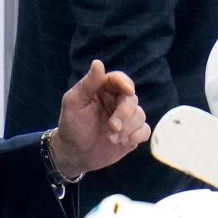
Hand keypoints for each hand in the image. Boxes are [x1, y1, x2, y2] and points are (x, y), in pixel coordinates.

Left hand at [49, 59, 149, 177]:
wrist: (75, 154)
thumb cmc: (71, 126)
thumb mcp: (74, 104)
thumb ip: (87, 84)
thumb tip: (98, 63)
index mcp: (102, 90)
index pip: (118, 79)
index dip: (125, 83)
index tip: (128, 91)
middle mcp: (116, 101)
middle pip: (132, 99)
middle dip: (124, 113)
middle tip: (113, 126)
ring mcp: (126, 118)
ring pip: (140, 114)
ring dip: (128, 128)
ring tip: (112, 138)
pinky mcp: (132, 133)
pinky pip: (145, 130)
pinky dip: (136, 136)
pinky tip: (122, 142)